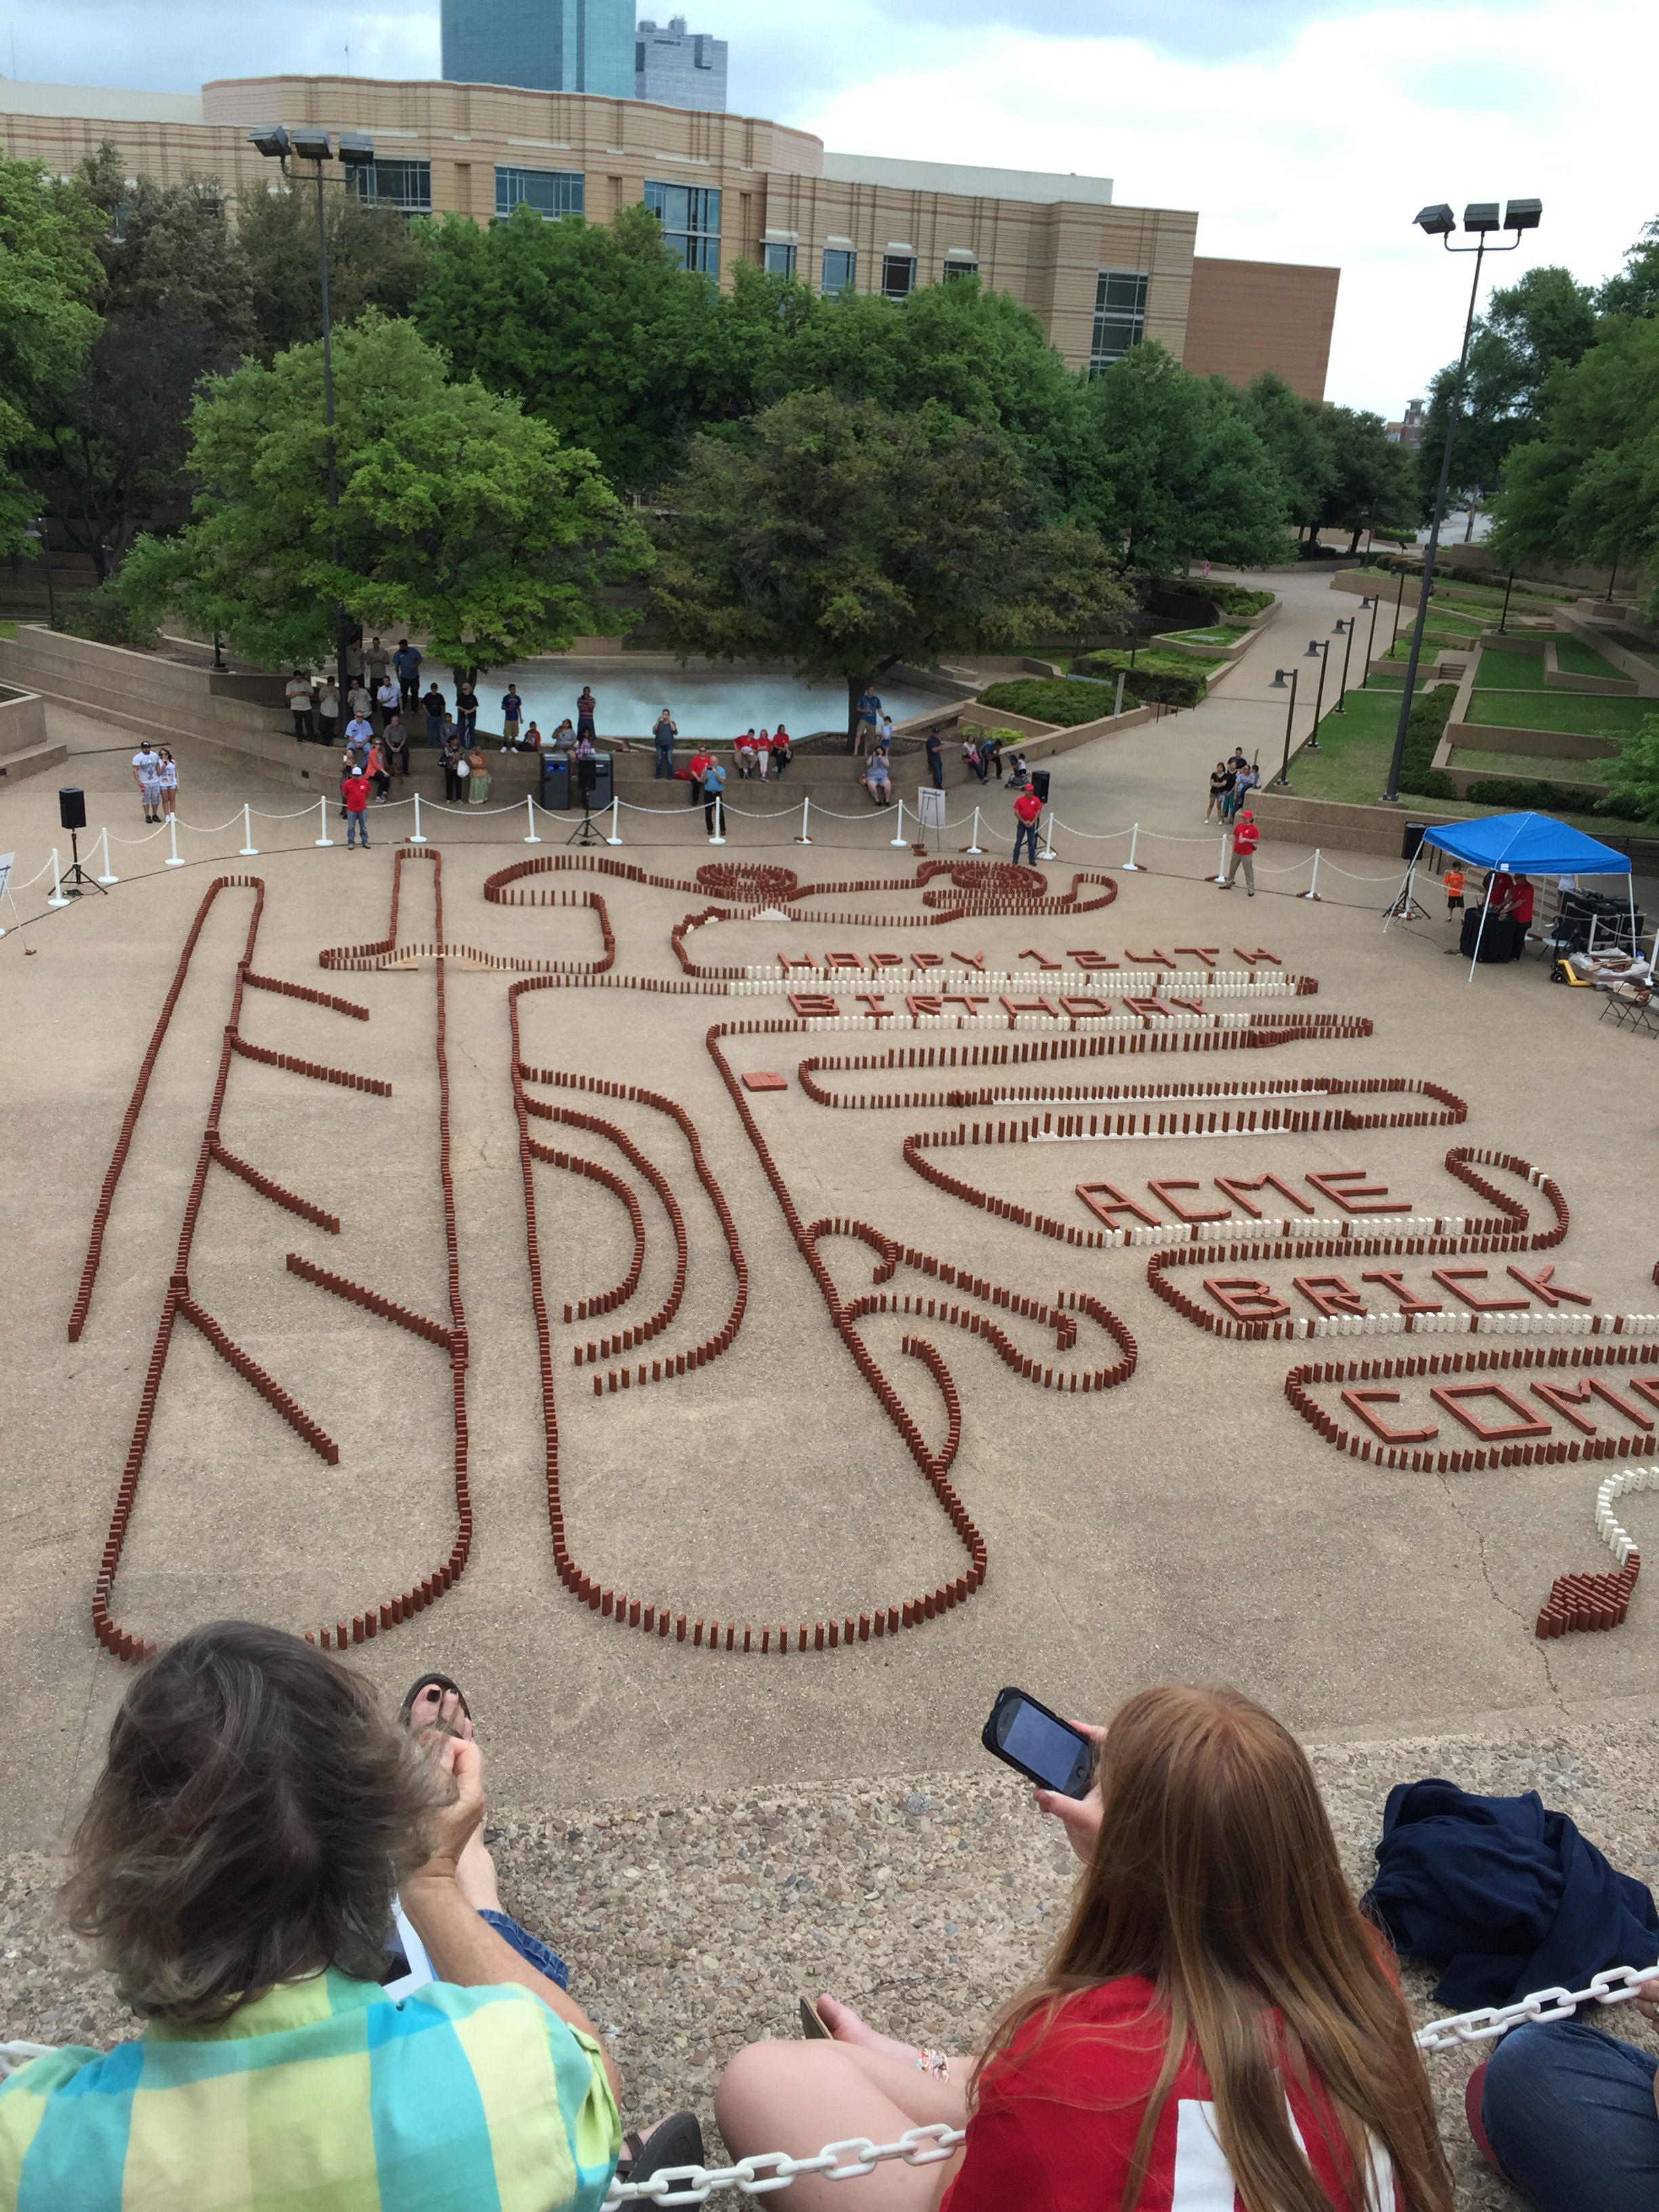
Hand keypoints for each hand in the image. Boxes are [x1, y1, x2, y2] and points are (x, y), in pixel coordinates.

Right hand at [407, 1730, 485, 1885]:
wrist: (425, 1884)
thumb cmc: (422, 1846)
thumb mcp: (427, 1802)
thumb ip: (436, 1770)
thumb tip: (440, 1743)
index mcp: (472, 1793)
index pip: (469, 1750)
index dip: (448, 1743)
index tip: (423, 1746)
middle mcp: (475, 1799)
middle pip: (463, 1761)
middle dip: (441, 1753)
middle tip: (417, 1753)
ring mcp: (465, 1809)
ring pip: (454, 1774)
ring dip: (436, 1767)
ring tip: (415, 1768)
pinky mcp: (454, 1818)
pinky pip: (448, 1788)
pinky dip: (435, 1781)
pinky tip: (417, 1784)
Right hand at [1033, 1721, 1106, 1864]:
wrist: (1113, 1868)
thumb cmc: (1115, 1843)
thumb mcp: (1085, 1820)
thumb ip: (1062, 1805)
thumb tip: (1041, 1793)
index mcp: (1112, 1779)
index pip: (1108, 1745)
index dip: (1092, 1731)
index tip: (1073, 1727)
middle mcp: (1103, 1783)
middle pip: (1086, 1757)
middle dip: (1065, 1754)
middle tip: (1049, 1751)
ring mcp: (1093, 1794)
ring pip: (1073, 1775)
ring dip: (1055, 1777)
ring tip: (1041, 1783)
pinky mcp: (1082, 1806)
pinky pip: (1065, 1791)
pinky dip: (1053, 1793)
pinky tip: (1044, 1802)